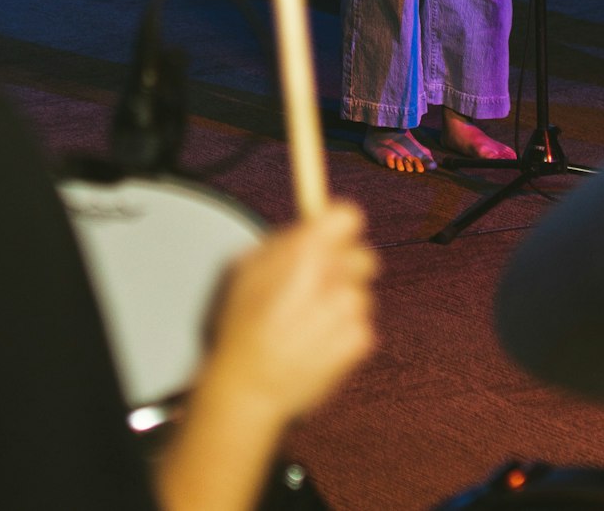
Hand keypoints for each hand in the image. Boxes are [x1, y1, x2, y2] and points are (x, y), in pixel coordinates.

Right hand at [206, 201, 376, 423]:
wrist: (248, 387)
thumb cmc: (241, 326)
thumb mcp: (246, 267)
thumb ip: (284, 241)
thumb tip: (307, 228)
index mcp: (306, 250)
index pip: (348, 216)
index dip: (339, 227)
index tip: (330, 238)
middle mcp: (334, 274)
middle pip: (363, 255)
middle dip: (344, 267)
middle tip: (319, 284)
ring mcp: (350, 309)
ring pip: (360, 293)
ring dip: (341, 304)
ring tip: (308, 324)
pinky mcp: (360, 340)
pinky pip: (362, 326)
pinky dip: (344, 334)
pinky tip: (316, 344)